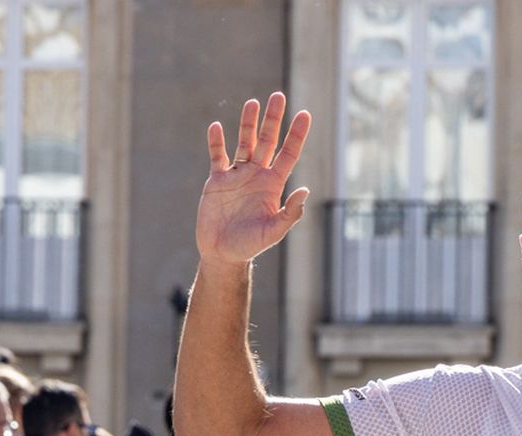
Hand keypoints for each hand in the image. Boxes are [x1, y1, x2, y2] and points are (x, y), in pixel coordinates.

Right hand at [198, 93, 310, 267]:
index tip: (305, 113)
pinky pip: (217, 156)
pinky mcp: (217, 181)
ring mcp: (236, 176)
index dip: (297, 134)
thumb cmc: (250, 245)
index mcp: (273, 185)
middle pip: (267, 141)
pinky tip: (217, 127)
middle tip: (278, 96)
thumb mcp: (274, 231)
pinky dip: (216, 142)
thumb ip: (290, 213)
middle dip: (273, 119)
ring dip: (248, 124)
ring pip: (244, 143)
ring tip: (253, 103)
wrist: (223, 253)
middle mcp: (257, 175)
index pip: (288, 153)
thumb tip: (305, 191)